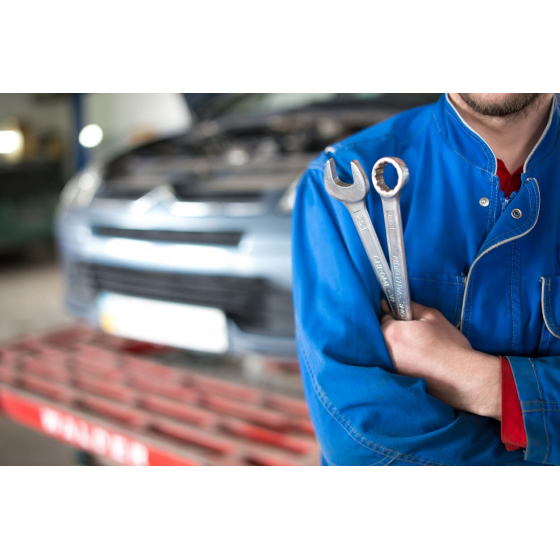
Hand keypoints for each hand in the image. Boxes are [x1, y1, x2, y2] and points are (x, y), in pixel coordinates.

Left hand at [381, 300, 501, 419]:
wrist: (461, 376)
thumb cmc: (448, 344)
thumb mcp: (432, 316)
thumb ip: (411, 307)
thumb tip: (393, 303)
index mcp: (391, 332)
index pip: (384, 318)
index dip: (397, 317)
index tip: (408, 320)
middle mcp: (385, 351)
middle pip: (383, 335)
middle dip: (395, 332)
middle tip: (415, 335)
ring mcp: (390, 367)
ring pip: (388, 350)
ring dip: (398, 347)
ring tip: (418, 349)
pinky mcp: (397, 380)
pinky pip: (394, 364)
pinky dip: (402, 361)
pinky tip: (418, 362)